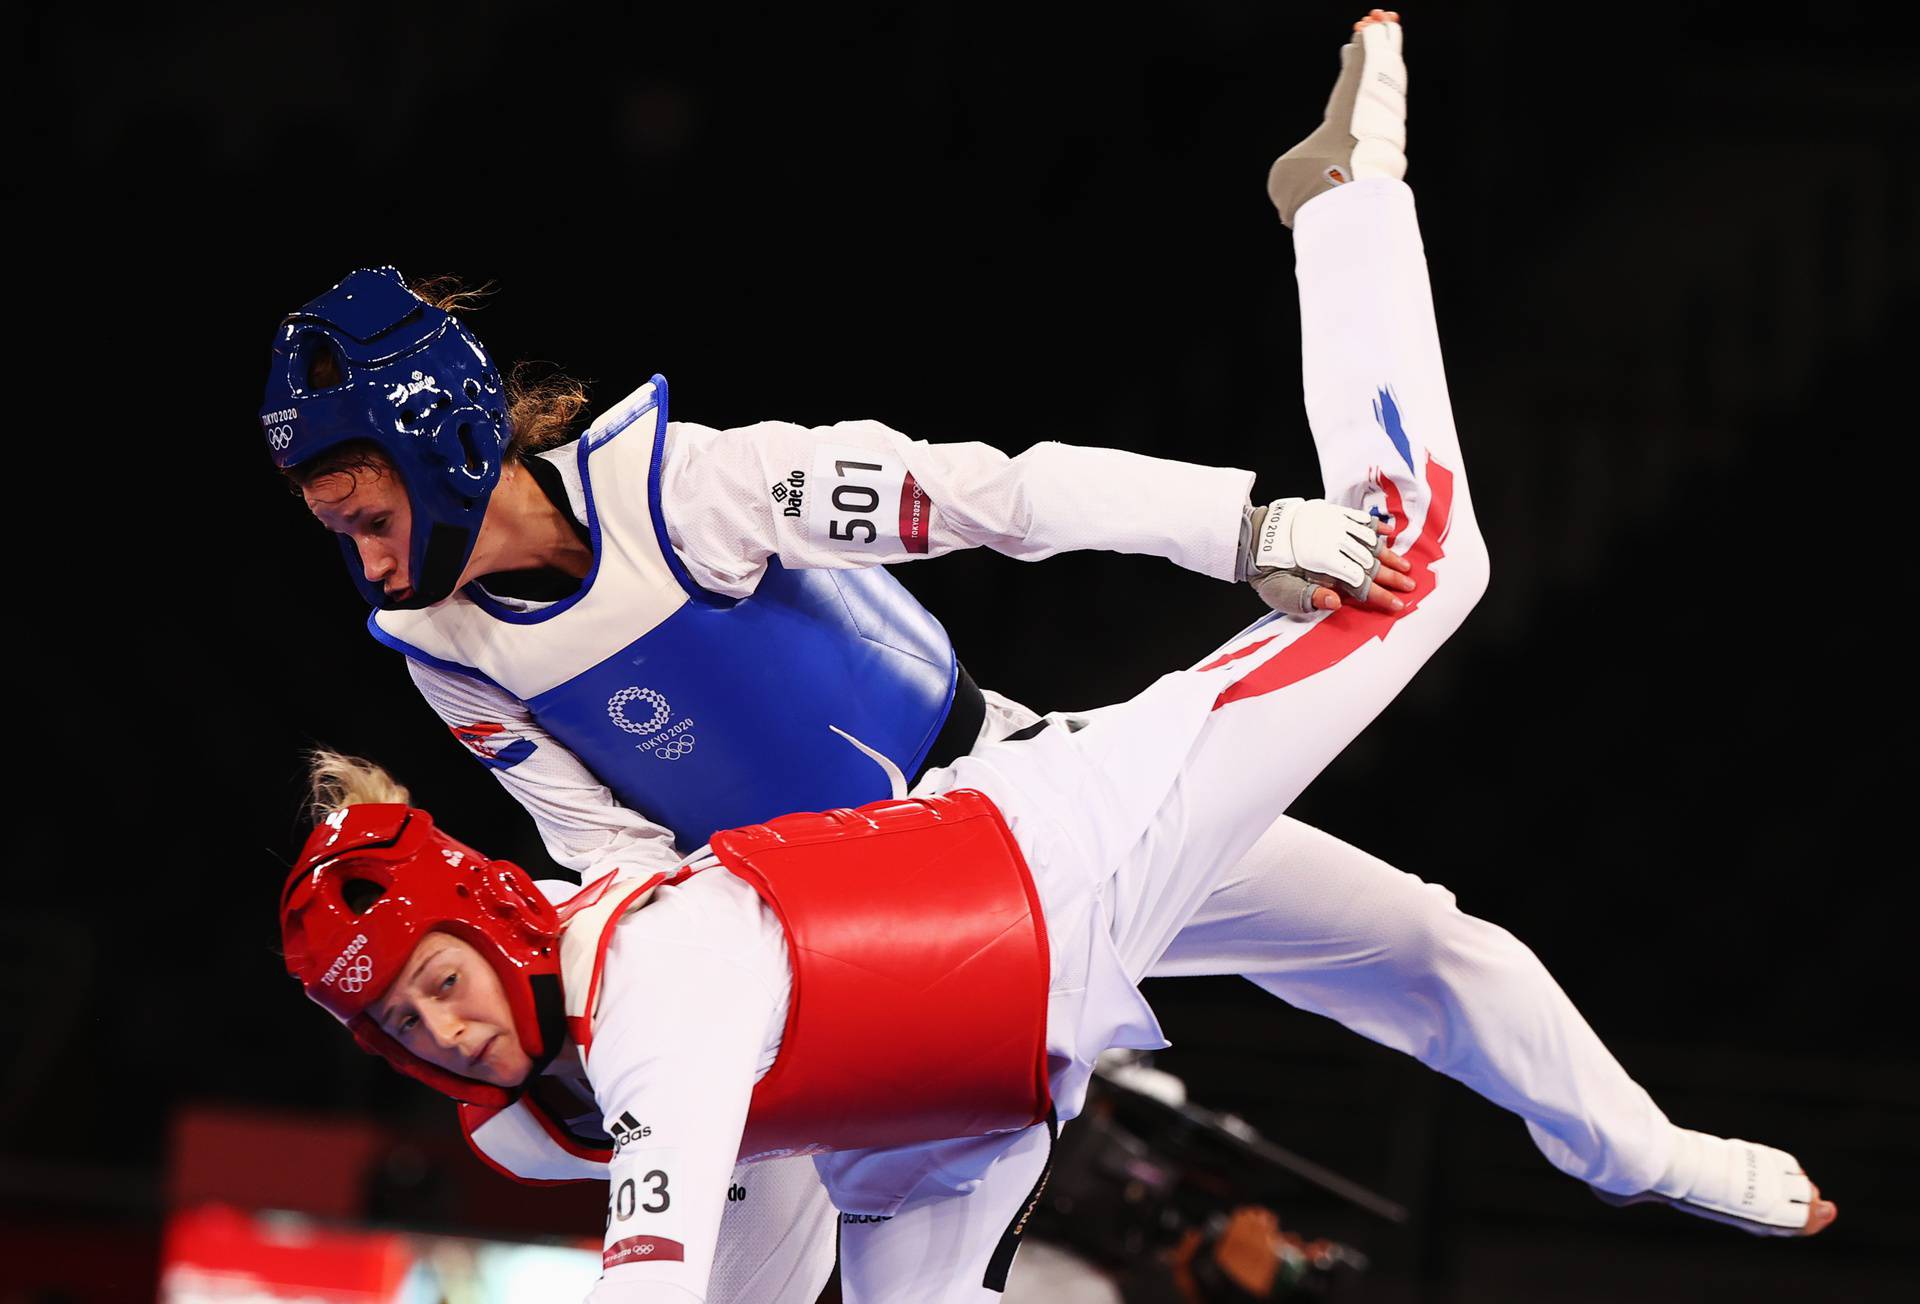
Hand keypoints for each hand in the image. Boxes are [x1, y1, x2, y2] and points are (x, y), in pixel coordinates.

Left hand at [1246, 500, 1414, 613]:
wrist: (1255, 537)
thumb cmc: (1269, 571)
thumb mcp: (1283, 593)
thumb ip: (1311, 599)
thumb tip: (1337, 603)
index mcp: (1327, 570)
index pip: (1363, 587)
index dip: (1382, 597)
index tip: (1399, 605)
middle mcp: (1336, 548)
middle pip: (1372, 565)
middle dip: (1393, 577)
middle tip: (1411, 586)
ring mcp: (1335, 530)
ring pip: (1370, 544)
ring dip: (1388, 556)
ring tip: (1404, 565)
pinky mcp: (1331, 515)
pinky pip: (1359, 519)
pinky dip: (1375, 526)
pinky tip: (1389, 532)